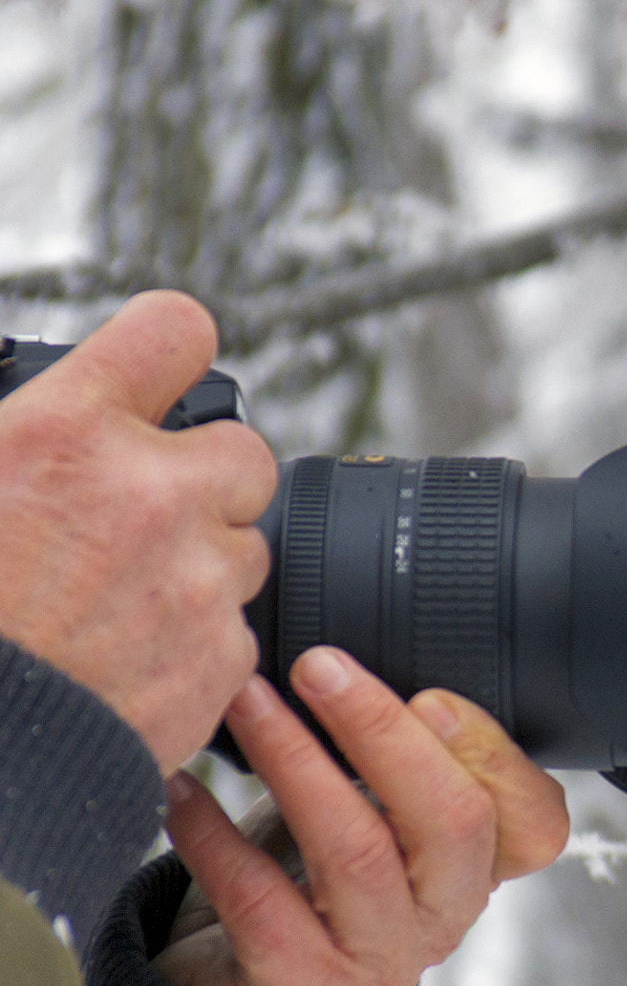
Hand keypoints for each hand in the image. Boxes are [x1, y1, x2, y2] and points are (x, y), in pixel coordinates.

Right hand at [0, 292, 275, 772]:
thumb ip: (22, 437)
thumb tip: (42, 418)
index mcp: (65, 435)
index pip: (174, 329)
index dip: (168, 348)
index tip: (162, 368)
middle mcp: (148, 493)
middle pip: (243, 449)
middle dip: (204, 478)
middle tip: (144, 513)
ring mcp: (197, 576)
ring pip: (245, 542)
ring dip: (201, 561)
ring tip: (120, 597)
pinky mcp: (223, 655)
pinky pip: (237, 625)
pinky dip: (197, 639)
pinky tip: (131, 656)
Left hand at [154, 647, 570, 985]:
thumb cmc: (307, 883)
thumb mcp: (369, 815)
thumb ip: (396, 755)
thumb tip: (359, 658)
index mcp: (475, 871)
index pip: (538, 823)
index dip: (496, 756)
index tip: (429, 696)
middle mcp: (442, 920)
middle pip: (453, 820)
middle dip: (383, 731)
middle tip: (319, 668)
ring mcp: (378, 965)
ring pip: (358, 853)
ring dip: (294, 762)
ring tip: (245, 703)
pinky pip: (263, 905)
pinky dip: (216, 838)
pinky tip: (184, 792)